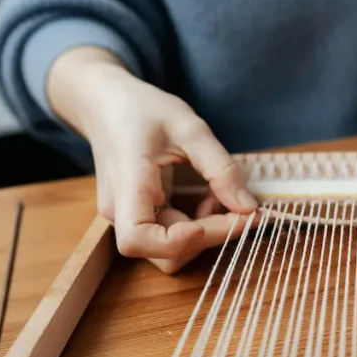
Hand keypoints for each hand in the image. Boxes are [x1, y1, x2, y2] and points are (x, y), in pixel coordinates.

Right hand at [46, 47, 257, 272]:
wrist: (107, 105)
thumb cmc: (144, 110)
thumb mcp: (191, 128)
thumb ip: (221, 169)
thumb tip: (248, 208)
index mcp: (127, 183)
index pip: (136, 238)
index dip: (177, 241)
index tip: (212, 216)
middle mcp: (119, 210)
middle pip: (162, 252)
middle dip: (207, 237)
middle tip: (241, 210)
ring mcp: (125, 217)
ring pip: (167, 252)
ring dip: (203, 235)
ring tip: (219, 199)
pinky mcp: (137, 217)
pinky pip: (167, 238)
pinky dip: (195, 228)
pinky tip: (208, 200)